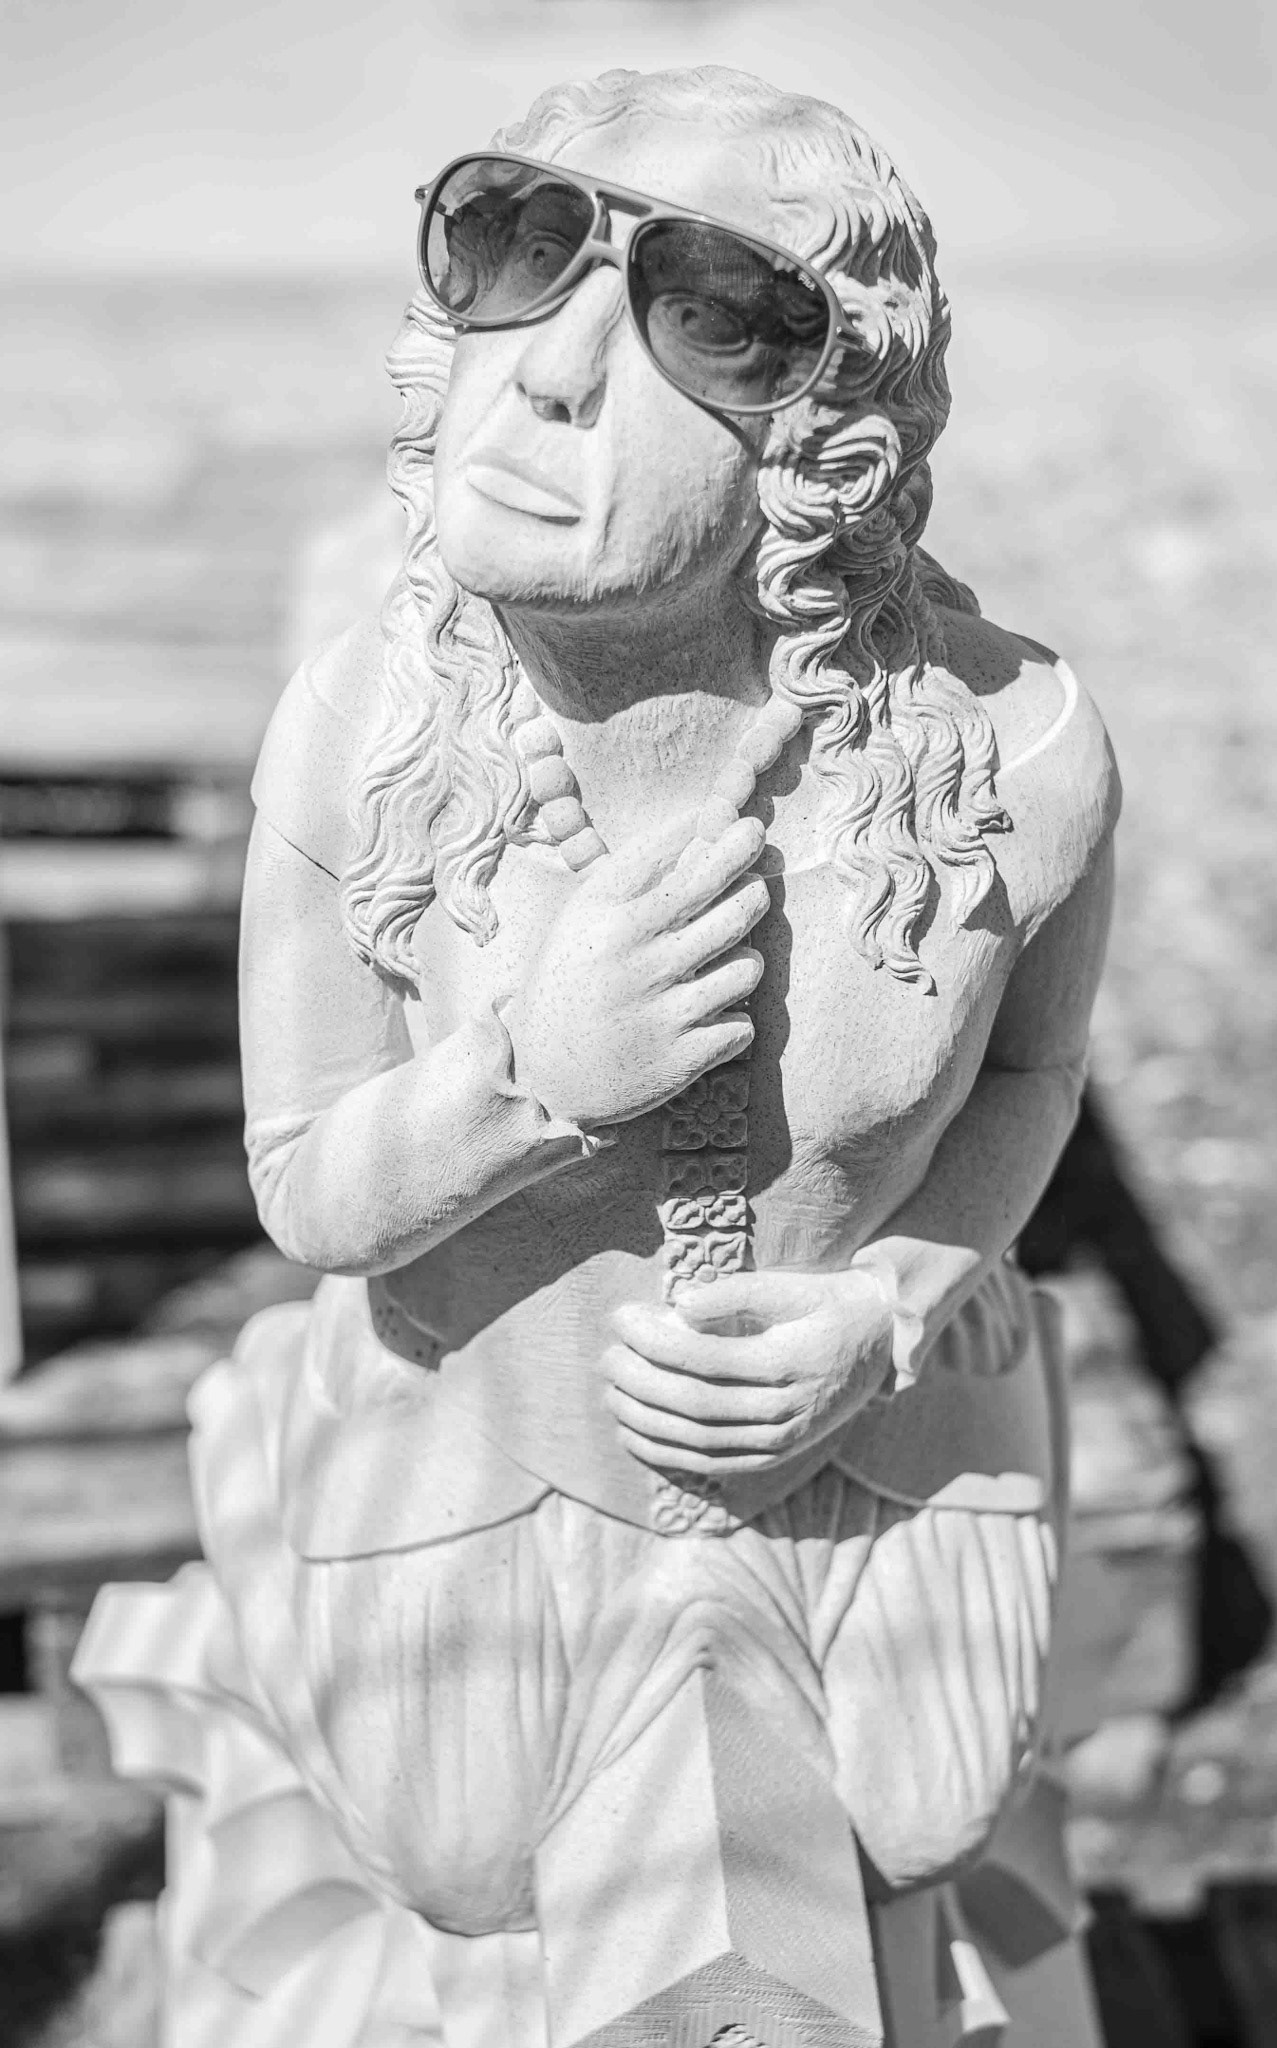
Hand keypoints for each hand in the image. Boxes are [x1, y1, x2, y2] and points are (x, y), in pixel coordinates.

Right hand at [505, 811, 769, 1128]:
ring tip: (721, 962)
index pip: (688, 866)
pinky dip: (732, 1020)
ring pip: (747, 967)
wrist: (544, 1074)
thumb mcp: (586, 916)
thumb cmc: (574, 978)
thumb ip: (641, 870)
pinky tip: (705, 1017)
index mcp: (608, 920)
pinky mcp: (680, 1060)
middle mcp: (635, 962)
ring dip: (743, 962)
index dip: (728, 840)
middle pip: (733, 909)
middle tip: (752, 888)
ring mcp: (660, 1014)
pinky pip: (744, 1026)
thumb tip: (707, 819)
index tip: (746, 827)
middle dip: (753, 892)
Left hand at [605, 1268, 894, 1476]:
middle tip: (607, 1355)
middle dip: (640, 1382)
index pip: (704, 1359)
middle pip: (695, 1404)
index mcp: (789, 1363)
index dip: (654, 1342)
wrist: (881, 1343)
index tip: (621, 1318)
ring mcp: (781, 1441)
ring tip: (611, 1391)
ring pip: (699, 1441)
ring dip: (645, 1420)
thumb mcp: (791, 1285)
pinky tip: (632, 1433)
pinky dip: (666, 1453)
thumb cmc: (826, 1303)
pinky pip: (712, 1464)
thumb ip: (737, 1293)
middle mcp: (786, 1411)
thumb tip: (681, 1307)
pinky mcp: (774, 1456)